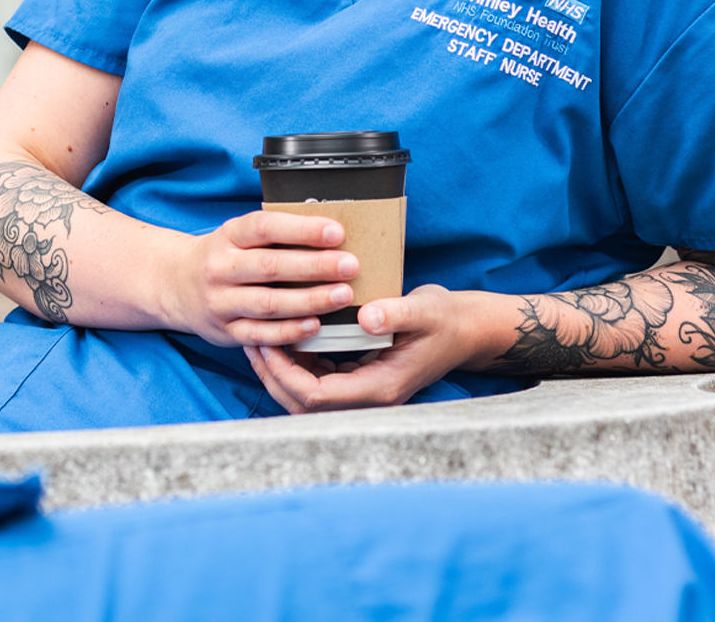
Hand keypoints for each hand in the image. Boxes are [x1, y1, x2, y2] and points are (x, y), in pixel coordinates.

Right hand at [164, 211, 360, 347]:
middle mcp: (221, 268)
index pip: (265, 228)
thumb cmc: (224, 256)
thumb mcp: (238, 235)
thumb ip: (274, 235)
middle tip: (350, 265)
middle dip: (315, 266)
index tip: (336, 232)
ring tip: (343, 295)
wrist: (176, 285)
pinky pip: (261, 334)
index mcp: (228, 236)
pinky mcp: (225, 331)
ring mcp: (221, 301)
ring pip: (269, 303)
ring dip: (309, 300)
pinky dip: (289, 331)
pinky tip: (316, 325)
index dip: (301, 229)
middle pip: (271, 266)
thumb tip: (330, 232)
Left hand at [243, 285, 501, 413]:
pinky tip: (283, 338)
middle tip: (250, 340)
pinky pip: (318, 382)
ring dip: (280, 372)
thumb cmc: (446, 319)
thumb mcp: (426, 309)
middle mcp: (368, 398)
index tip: (267, 342)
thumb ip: (397, 313)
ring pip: (306, 398)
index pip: (317, 396)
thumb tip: (365, 317)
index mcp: (380, 388)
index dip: (285, 373)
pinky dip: (295, 366)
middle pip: (304, 404)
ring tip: (258, 338)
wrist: (464, 330)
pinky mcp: (359, 379)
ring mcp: (363, 392)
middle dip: (273, 376)